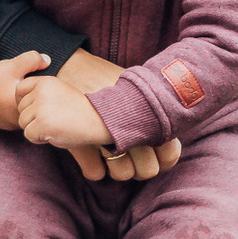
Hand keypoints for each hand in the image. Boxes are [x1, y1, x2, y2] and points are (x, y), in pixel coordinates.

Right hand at [0, 51, 49, 130]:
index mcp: (19, 109)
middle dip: (33, 102)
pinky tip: (9, 98)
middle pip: (32, 113)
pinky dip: (13, 110)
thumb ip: (33, 60)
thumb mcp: (14, 64)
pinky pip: (11, 119)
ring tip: (18, 93)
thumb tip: (47, 60)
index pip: (40, 106)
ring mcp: (4, 124)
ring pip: (22, 117)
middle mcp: (12, 121)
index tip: (42, 86)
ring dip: (23, 107)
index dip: (42, 95)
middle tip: (32, 90)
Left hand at [17, 73, 110, 149]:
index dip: (23, 102)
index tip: (34, 110)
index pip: (19, 89)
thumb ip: (42, 93)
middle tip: (52, 121)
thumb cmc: (81, 110)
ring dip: (35, 129)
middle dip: (32, 119)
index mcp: (45, 81)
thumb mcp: (61, 92)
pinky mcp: (42, 124)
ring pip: (23, 123)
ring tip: (54, 127)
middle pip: (20, 109)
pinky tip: (54, 134)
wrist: (100, 119)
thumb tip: (20, 103)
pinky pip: (29, 135)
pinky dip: (39, 139)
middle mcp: (40, 92)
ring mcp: (40, 108)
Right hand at [47, 49, 182, 180]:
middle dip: (141, 168)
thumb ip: (153, 109)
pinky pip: (95, 172)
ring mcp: (105, 137)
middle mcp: (130, 126)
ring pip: (123, 174)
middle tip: (131, 156)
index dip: (165, 160)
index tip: (155, 155)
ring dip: (118, 169)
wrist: (67, 64)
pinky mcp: (79, 143)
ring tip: (111, 155)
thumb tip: (169, 142)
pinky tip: (92, 155)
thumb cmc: (105, 76)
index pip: (170, 152)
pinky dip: (95, 168)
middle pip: (147, 170)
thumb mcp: (133, 86)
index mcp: (146, 111)